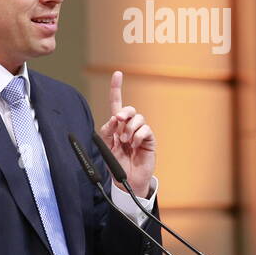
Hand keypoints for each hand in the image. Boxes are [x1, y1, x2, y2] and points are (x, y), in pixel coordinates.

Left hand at [98, 70, 155, 195]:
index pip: (117, 104)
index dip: (116, 88)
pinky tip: (134, 145)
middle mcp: (129, 126)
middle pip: (130, 109)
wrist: (127, 180)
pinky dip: (137, 136)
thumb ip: (107, 132)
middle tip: (118, 121)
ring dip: (129, 129)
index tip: (117, 74)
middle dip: (124, 112)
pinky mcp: (149, 140)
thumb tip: (114, 119)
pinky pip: (145, 130)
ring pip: (138, 119)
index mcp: (117, 126)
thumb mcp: (106, 147)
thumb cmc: (117, 163)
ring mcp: (140, 133)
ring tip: (125, 141)